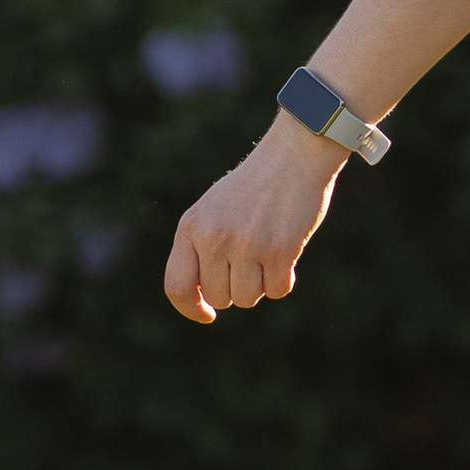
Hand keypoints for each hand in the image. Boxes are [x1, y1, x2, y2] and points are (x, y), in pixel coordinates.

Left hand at [164, 117, 339, 322]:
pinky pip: (278, 291)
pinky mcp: (279, 250)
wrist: (292, 156)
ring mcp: (246, 245)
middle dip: (234, 287)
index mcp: (191, 227)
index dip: (190, 308)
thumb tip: (201, 298)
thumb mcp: (212, 211)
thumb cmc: (253, 188)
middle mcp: (214, 238)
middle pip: (218, 297)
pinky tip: (286, 254)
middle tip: (249, 259)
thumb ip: (200, 249)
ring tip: (266, 252)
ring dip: (260, 284)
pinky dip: (284, 280)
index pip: (177, 287)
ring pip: (247, 299)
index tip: (207, 313)